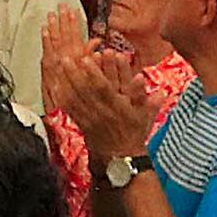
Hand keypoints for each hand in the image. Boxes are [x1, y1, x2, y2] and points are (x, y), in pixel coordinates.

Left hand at [65, 47, 155, 161]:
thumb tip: (161, 92)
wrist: (122, 158)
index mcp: (118, 109)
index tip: (87, 58)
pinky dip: (62, 96)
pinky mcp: (82, 124)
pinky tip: (54, 84)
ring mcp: (90, 119)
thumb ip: (152, 102)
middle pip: (85, 91)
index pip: (104, 89)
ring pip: (75, 98)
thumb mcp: (147, 118)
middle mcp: (102, 113)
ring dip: (66, 81)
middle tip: (66, 57)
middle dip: (75, 73)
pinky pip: (70, 110)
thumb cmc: (134, 134)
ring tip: (59, 65)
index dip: (95, 73)